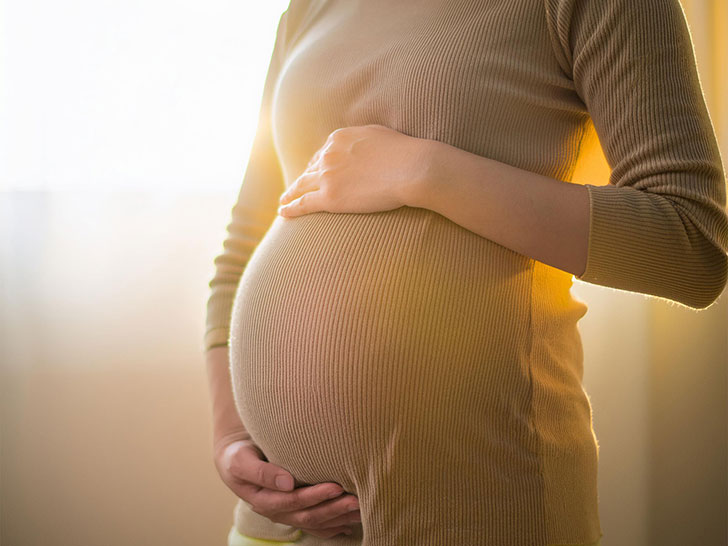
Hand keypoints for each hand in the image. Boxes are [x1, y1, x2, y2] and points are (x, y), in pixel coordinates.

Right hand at [214, 437, 360, 538]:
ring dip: (338, 518)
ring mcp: (285, 513)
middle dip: (333, 509)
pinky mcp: (293, 510)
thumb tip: (287, 483)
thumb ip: (261, 472)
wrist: (235, 457)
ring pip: (315, 522)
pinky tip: (350, 522)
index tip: (336, 486)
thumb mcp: (241, 460)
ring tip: (360, 510)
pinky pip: (315, 524)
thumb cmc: (238, 455)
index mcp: (262, 500)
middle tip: (355, 500)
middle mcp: (275, 511)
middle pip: (308, 516)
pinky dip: (334, 524)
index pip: (292, 501)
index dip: (315, 496)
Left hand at [277, 124, 434, 216]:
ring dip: (290, 194)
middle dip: (302, 179)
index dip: (317, 166)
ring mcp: (327, 176)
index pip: (322, 154)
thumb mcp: (377, 135)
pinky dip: (291, 208)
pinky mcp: (330, 197)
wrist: (411, 169)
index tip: (314, 173)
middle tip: (294, 188)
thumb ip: (361, 140)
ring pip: (301, 186)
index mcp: (338, 138)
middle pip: (310, 170)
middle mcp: (328, 155)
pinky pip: (304, 203)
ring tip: (284, 201)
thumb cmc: (404, 153)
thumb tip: (358, 146)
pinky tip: (283, 212)